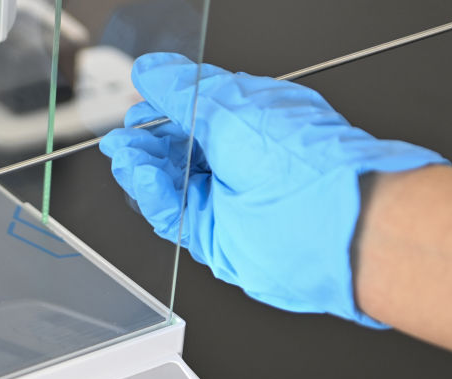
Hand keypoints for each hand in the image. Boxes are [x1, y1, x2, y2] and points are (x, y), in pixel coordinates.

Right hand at [99, 52, 447, 325]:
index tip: (137, 101)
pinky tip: (141, 176)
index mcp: (250, 121)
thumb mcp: (228, 107)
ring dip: (143, 166)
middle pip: (176, 149)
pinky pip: (172, 214)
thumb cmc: (300, 162)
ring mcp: (226, 198)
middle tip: (123, 134)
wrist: (327, 224)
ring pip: (169, 182)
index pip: (194, 110)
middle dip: (145, 139)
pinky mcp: (213, 236)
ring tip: (125, 153)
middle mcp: (238, 160)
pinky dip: (152, 194)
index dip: (161, 106)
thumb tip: (151, 71)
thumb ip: (181, 91)